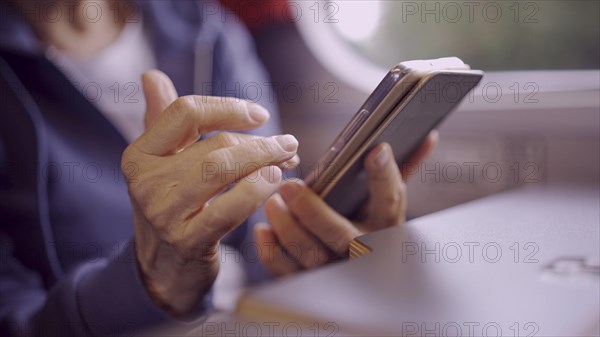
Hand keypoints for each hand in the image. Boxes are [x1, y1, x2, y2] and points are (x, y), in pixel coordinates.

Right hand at [122, 70, 297, 314]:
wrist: (163, 267)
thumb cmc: (172, 206)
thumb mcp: (161, 163)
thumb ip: (161, 119)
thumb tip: (151, 75)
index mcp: (139, 153)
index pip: (186, 111)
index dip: (228, 107)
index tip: (259, 116)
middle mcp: (145, 181)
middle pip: (215, 143)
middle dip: (260, 142)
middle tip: (288, 144)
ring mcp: (164, 212)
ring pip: (223, 170)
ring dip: (264, 161)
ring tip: (287, 159)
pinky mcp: (187, 241)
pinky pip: (229, 208)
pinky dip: (257, 190)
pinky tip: (274, 181)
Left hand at [256, 134, 437, 275]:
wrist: (364, 272)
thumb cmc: (369, 224)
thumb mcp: (386, 201)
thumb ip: (400, 170)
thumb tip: (427, 136)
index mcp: (386, 225)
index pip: (391, 200)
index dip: (385, 176)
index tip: (376, 149)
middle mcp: (364, 250)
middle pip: (342, 236)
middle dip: (313, 212)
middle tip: (289, 186)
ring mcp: (337, 269)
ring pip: (312, 256)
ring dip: (289, 229)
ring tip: (272, 203)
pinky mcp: (310, 281)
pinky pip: (289, 273)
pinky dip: (272, 253)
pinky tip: (263, 230)